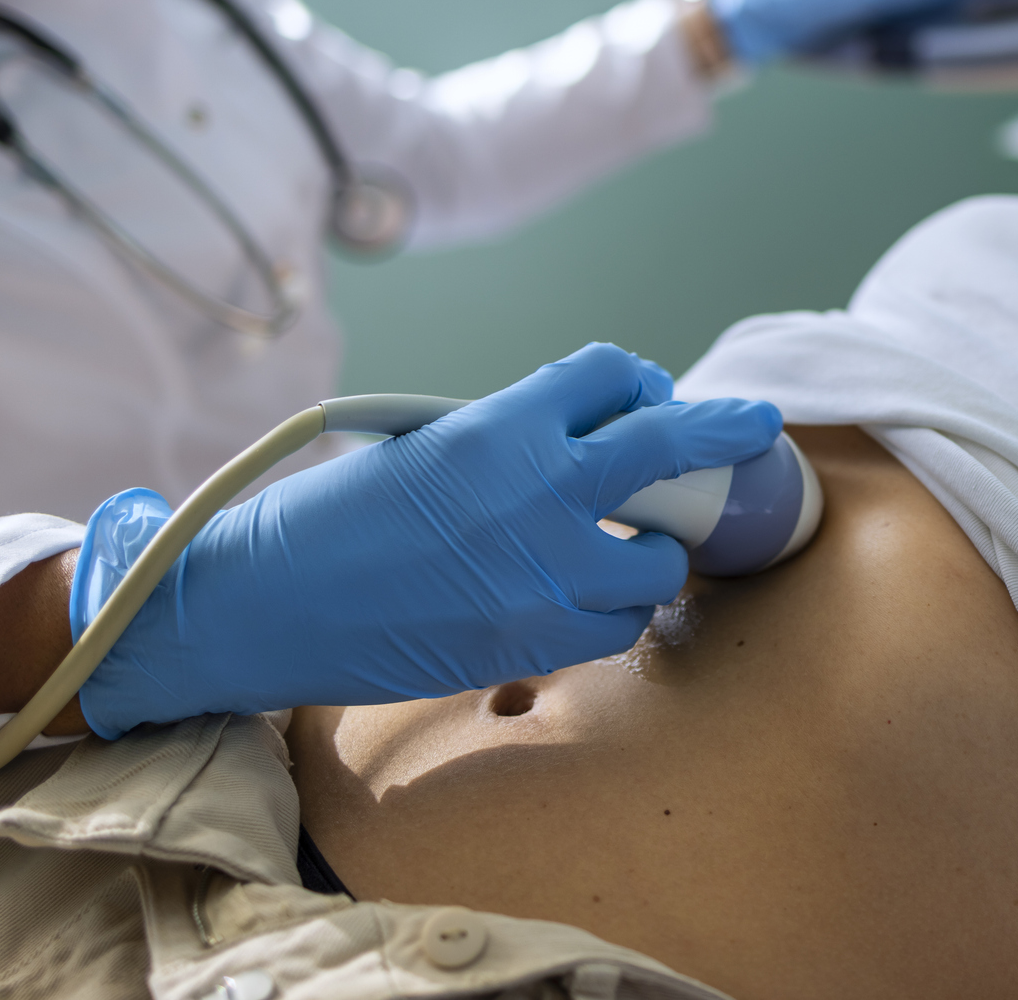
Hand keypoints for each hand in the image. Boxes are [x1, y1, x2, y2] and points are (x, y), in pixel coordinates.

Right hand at [74, 344, 782, 737]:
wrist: (264, 605)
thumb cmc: (332, 517)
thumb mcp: (426, 443)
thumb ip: (513, 440)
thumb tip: (589, 441)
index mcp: (501, 424)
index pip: (611, 374)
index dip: (635, 384)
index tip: (650, 399)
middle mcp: (537, 490)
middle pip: (669, 446)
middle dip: (723, 431)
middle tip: (754, 427)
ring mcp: (545, 574)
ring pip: (658, 558)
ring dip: (651, 551)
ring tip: (623, 550)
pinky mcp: (535, 643)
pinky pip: (617, 624)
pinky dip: (611, 612)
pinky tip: (583, 601)